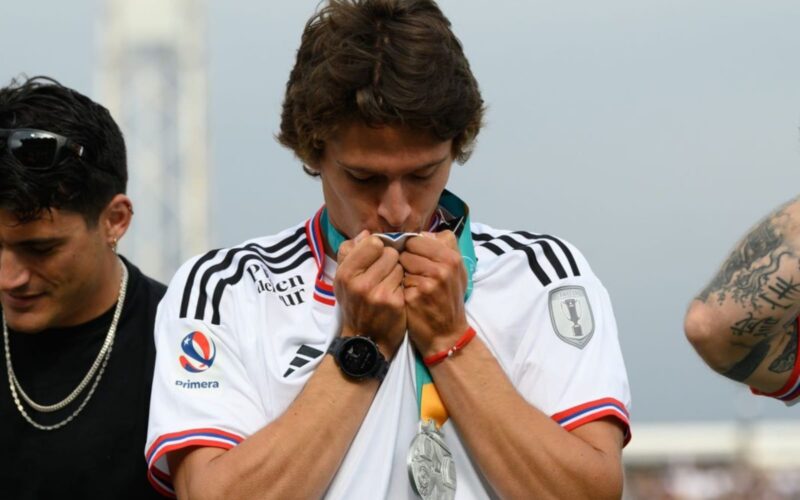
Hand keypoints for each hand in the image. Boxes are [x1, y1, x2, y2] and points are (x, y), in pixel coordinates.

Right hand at [335, 230, 406, 358]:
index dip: (378, 247)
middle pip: (389, 252)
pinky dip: (403, 284)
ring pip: (400, 265)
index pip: (372, 242)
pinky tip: (396, 293)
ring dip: (398, 271)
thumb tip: (366, 233)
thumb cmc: (355, 305)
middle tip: (384, 273)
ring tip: (389, 283)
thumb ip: (350, 253)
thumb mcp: (343, 280)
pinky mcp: (395, 302)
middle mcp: (360, 283)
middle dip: (390, 259)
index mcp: (345, 273)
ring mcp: (378, 293)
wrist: (366, 340)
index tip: (377, 256)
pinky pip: (406, 279)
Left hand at [400, 231, 469, 356]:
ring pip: (399, 264)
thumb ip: (444, 247)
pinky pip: (396, 280)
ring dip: (400, 272)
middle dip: (405, 259)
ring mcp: (427, 283)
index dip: (412, 247)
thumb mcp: (457, 271)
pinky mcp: (413, 296)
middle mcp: (441, 269)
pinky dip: (398, 286)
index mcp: (452, 258)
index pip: (418, 238)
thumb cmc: (449, 300)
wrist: (446, 334)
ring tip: (411, 284)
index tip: (414, 257)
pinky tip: (407, 295)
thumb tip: (423, 233)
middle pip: (407, 249)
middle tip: (413, 273)